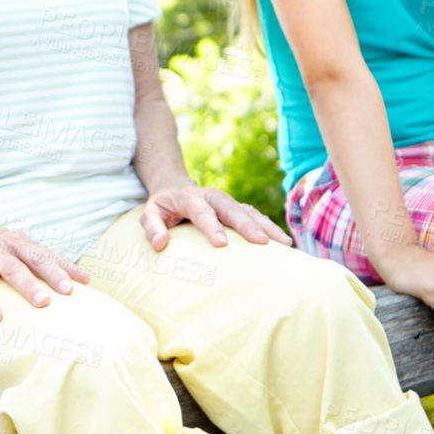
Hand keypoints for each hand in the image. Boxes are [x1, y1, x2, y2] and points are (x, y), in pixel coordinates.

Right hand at [0, 222, 88, 325]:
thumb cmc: (3, 246)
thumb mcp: (27, 247)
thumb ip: (55, 262)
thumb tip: (87, 280)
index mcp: (18, 245)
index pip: (40, 258)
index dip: (55, 272)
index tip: (71, 290)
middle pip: (13, 268)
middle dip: (28, 286)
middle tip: (43, 303)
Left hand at [140, 180, 292, 251]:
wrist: (175, 188)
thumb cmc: (163, 206)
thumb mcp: (150, 214)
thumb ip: (152, 228)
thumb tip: (160, 244)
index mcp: (191, 198)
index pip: (202, 211)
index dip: (212, 226)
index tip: (222, 244)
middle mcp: (213, 197)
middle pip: (232, 209)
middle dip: (248, 225)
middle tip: (262, 242)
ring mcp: (228, 202)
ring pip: (249, 211)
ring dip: (267, 226)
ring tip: (284, 243)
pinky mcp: (237, 208)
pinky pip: (256, 216)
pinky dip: (270, 227)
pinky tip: (283, 242)